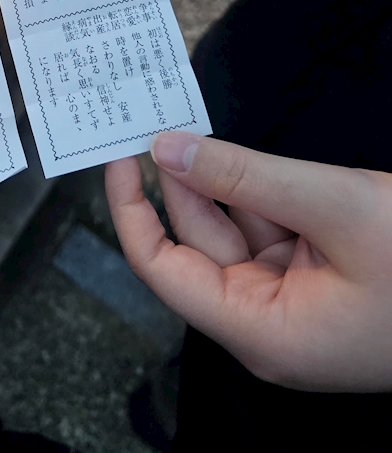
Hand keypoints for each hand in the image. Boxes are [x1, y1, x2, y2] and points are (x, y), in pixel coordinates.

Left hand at [105, 132, 391, 391]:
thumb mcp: (336, 207)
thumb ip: (246, 176)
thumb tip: (169, 150)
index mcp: (262, 331)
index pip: (163, 269)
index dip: (132, 210)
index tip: (118, 156)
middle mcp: (270, 322)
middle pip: (197, 244)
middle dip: (175, 181)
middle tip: (149, 121)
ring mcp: (296, 299)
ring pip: (233, 231)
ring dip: (213, 178)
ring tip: (183, 124)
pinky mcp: (320, 276)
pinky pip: (268, 227)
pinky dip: (250, 189)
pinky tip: (229, 150)